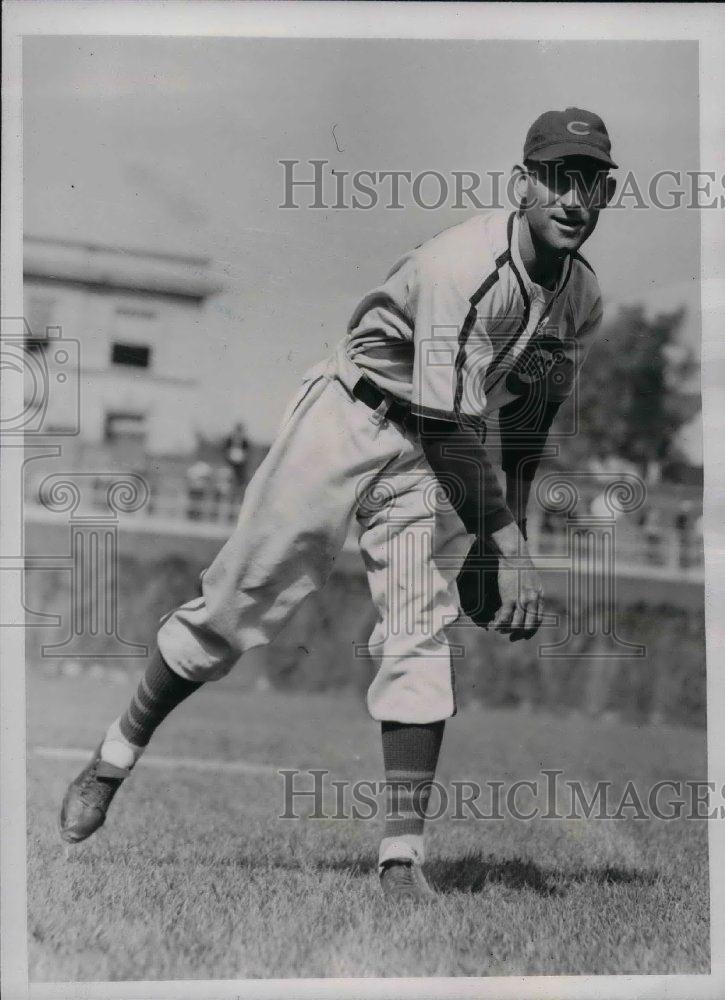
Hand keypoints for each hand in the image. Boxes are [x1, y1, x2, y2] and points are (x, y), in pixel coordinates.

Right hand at [488, 522, 543, 640]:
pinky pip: (504, 618)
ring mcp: (522, 600)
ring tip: (499, 630)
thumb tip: (530, 601)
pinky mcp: (510, 598)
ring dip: (506, 630)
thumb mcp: (533, 580)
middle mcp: (532, 601)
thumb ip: (533, 592)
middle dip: (519, 634)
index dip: (530, 630)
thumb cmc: (521, 565)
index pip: (538, 620)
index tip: (522, 635)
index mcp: (539, 597)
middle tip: (510, 637)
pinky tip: (493, 626)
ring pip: (516, 624)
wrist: (514, 555)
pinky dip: (498, 624)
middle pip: (528, 625)